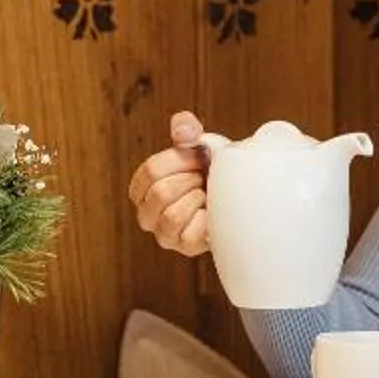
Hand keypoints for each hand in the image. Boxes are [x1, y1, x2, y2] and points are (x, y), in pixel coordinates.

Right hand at [128, 111, 210, 256]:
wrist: (237, 195)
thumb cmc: (211, 169)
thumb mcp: (198, 145)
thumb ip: (186, 129)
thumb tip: (183, 130)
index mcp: (142, 187)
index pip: (151, 170)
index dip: (180, 161)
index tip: (198, 157)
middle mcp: (146, 213)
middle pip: (160, 193)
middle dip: (190, 180)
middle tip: (204, 179)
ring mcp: (163, 233)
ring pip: (172, 216)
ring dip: (197, 200)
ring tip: (206, 196)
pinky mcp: (183, 248)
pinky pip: (190, 235)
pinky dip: (206, 221)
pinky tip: (211, 214)